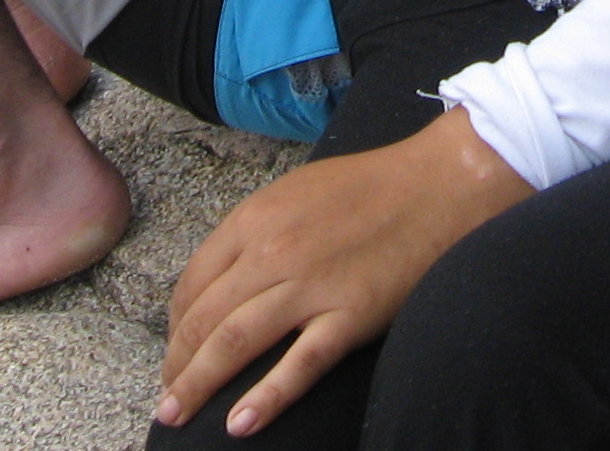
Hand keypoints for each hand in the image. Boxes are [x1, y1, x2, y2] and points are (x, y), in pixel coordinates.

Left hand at [157, 111, 530, 436]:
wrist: (441, 183)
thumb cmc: (373, 186)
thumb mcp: (298, 192)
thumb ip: (257, 232)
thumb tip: (225, 279)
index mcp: (255, 219)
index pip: (192, 283)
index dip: (175, 326)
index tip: (174, 352)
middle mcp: (272, 252)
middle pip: (204, 320)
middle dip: (177, 365)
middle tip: (168, 399)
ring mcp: (310, 286)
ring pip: (234, 344)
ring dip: (198, 386)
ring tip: (177, 417)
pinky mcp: (350, 315)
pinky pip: (298, 365)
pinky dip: (265, 398)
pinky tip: (238, 425)